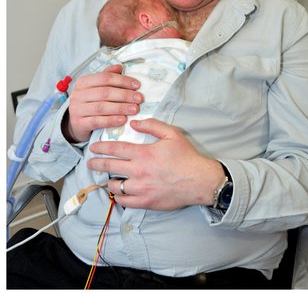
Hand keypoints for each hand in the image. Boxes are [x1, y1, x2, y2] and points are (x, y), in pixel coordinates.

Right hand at [62, 64, 143, 142]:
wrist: (75, 124)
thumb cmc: (90, 103)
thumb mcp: (96, 88)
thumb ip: (106, 77)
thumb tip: (119, 66)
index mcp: (83, 82)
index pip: (105, 78)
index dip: (123, 80)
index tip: (137, 85)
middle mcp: (78, 94)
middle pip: (105, 92)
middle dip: (124, 95)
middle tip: (139, 98)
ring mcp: (77, 109)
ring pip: (102, 107)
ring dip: (121, 108)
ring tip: (134, 109)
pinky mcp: (78, 124)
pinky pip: (97, 121)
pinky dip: (111, 120)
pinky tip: (123, 120)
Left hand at [88, 118, 225, 209]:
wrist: (199, 180)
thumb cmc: (186, 156)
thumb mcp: (172, 134)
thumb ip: (152, 125)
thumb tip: (133, 123)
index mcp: (143, 153)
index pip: (115, 149)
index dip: (101, 147)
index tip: (93, 148)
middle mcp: (138, 171)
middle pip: (110, 167)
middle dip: (96, 163)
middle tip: (90, 162)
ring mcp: (141, 188)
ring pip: (115, 186)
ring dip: (108, 181)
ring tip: (106, 178)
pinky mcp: (146, 202)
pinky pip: (125, 202)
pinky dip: (119, 197)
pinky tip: (119, 192)